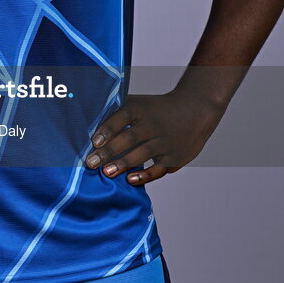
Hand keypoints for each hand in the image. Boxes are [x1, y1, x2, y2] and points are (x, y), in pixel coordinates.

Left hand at [84, 89, 223, 185]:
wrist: (195, 110)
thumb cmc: (157, 108)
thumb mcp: (139, 102)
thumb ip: (116, 110)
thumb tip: (88, 119)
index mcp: (140, 109)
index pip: (121, 117)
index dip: (107, 129)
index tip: (93, 141)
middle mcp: (152, 125)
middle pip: (128, 138)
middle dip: (109, 152)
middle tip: (90, 163)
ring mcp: (164, 141)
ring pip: (141, 154)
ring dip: (123, 164)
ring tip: (106, 173)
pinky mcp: (173, 157)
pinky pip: (158, 168)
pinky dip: (145, 175)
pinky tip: (130, 180)